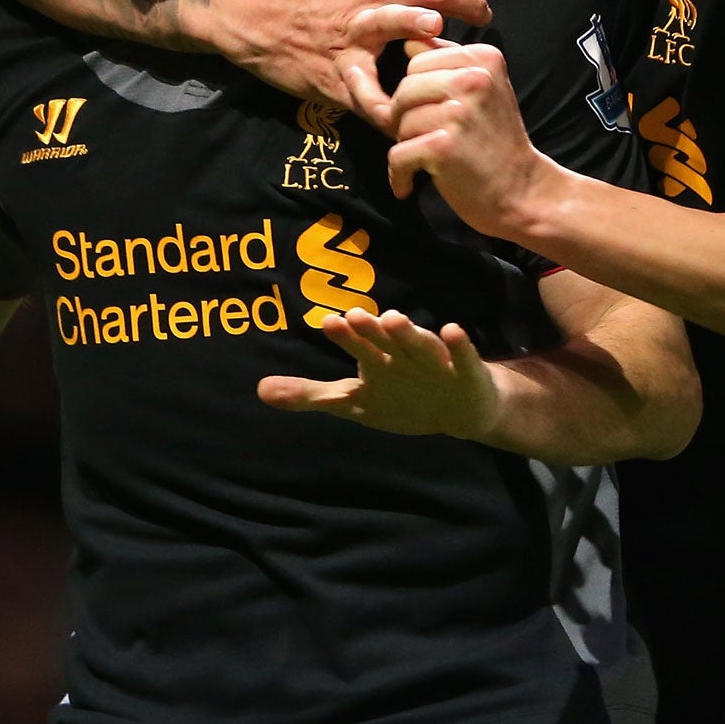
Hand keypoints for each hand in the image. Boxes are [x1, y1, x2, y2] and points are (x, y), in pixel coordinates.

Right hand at [211, 0, 490, 107]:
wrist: (252, 17)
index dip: (468, 2)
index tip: (485, 16)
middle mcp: (360, 22)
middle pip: (413, 24)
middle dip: (448, 39)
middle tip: (472, 58)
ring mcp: (344, 60)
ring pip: (383, 84)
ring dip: (412, 96)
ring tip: (437, 109)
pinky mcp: (331, 88)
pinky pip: (364, 110)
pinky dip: (387, 120)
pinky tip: (409, 127)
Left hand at [257, 308, 498, 440]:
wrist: (461, 409)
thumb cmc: (401, 396)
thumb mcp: (354, 402)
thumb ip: (310, 395)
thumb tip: (259, 390)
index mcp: (377, 358)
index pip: (357, 345)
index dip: (345, 335)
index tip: (328, 321)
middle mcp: (402, 353)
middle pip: (385, 339)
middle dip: (370, 329)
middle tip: (354, 315)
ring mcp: (434, 361)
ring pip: (419, 343)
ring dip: (407, 331)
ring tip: (393, 317)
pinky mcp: (465, 371)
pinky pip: (463, 357)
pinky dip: (458, 346)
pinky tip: (452, 330)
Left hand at [384, 43, 553, 237]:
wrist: (522, 192)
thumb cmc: (495, 141)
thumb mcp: (482, 90)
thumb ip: (447, 64)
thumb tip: (408, 42)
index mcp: (483, 58)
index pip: (417, 60)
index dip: (417, 92)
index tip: (436, 114)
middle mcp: (474, 79)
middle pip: (404, 88)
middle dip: (406, 117)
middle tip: (429, 139)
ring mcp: (459, 112)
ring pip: (398, 121)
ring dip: (407, 146)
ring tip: (431, 159)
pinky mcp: (444, 146)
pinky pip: (397, 154)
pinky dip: (399, 175)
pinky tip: (411, 184)